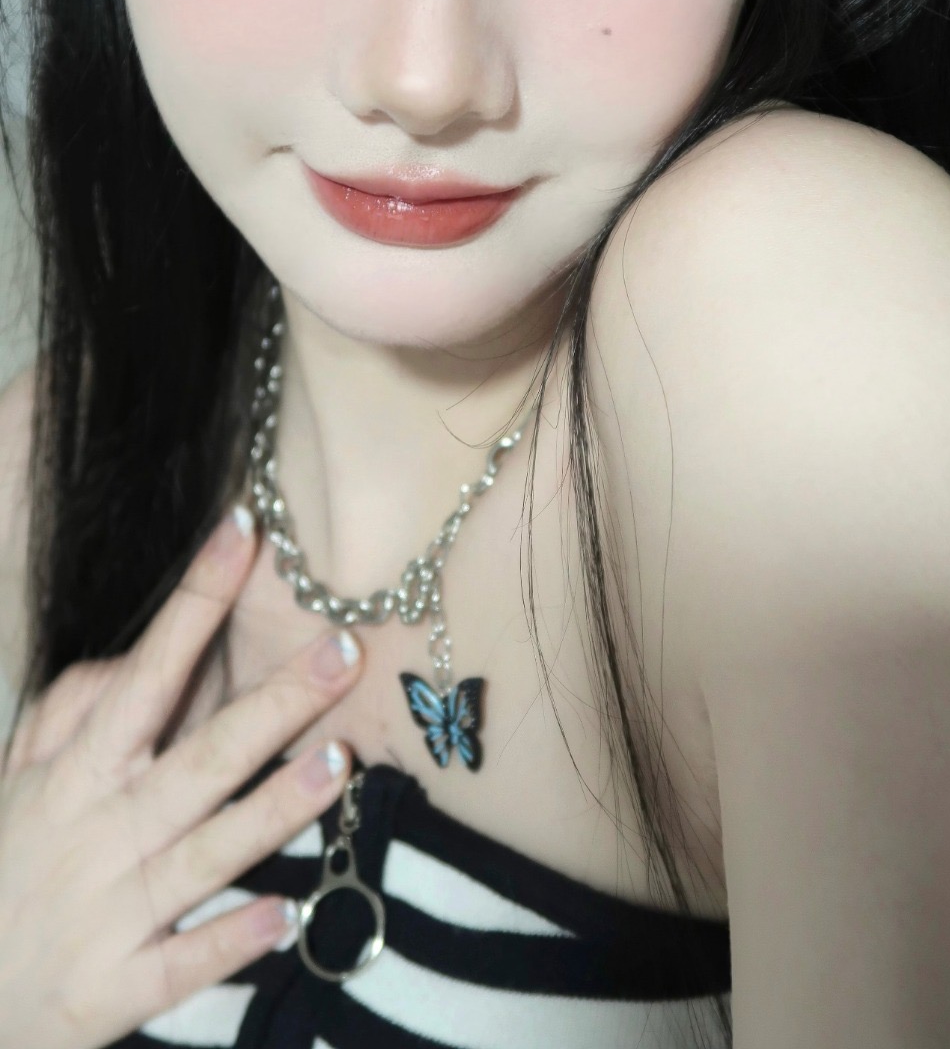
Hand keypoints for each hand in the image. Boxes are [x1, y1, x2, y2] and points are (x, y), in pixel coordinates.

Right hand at [0, 505, 365, 1048]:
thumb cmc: (8, 869)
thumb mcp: (21, 780)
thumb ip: (71, 711)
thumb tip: (130, 657)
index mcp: (78, 773)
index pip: (147, 671)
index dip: (196, 601)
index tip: (244, 533)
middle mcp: (101, 832)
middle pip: (199, 758)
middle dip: (272, 703)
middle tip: (343, 650)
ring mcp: (111, 912)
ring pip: (205, 853)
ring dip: (272, 809)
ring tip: (338, 763)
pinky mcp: (117, 989)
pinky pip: (184, 964)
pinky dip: (231, 941)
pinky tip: (288, 914)